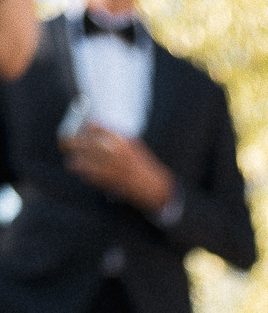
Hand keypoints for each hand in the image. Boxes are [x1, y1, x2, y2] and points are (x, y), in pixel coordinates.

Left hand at [60, 124, 176, 213]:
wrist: (154, 186)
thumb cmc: (142, 165)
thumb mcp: (132, 144)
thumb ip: (113, 137)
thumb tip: (92, 127)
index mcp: (120, 138)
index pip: (93, 126)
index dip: (83, 128)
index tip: (80, 131)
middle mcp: (114, 150)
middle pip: (83, 142)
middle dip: (72, 143)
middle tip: (67, 144)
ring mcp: (111, 166)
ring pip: (82, 159)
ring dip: (75, 160)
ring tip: (73, 162)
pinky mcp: (109, 181)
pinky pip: (87, 175)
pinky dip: (82, 173)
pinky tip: (81, 172)